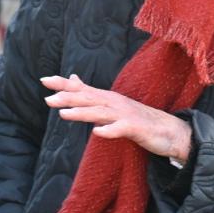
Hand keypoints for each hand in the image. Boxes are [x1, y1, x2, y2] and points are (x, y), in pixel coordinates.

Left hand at [42, 73, 191, 162]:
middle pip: (88, 98)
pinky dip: (108, 130)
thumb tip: (73, 80)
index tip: (44, 80)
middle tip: (48, 100)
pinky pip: (120, 129)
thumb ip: (91, 94)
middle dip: (68, 98)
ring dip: (82, 113)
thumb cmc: (137, 118)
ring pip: (100, 113)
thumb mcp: (112, 104)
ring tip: (63, 114)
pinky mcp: (135, 128)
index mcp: (107, 98)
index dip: (64, 84)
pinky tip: (96, 132)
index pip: (82, 88)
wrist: (169, 131)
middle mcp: (114, 103)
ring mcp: (125, 115)